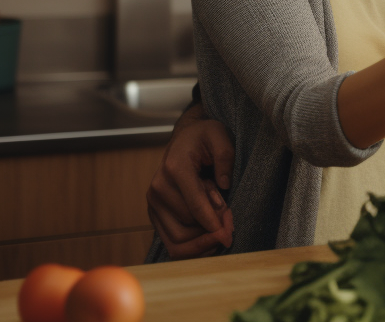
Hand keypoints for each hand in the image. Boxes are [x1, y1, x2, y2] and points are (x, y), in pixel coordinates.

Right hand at [146, 118, 235, 258]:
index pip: (194, 206)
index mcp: (174, 168)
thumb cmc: (203, 138)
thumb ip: (225, 156)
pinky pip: (171, 243)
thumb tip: (224, 184)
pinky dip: (191, 248)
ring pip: (177, 240)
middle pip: (188, 225)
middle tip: (230, 224)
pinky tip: (208, 242)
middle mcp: (158, 188)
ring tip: (220, 229)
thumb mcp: (219, 136)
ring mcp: (153, 203)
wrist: (184, 140)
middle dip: (212, 230)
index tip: (229, 231)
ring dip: (202, 241)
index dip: (213, 223)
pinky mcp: (155, 214)